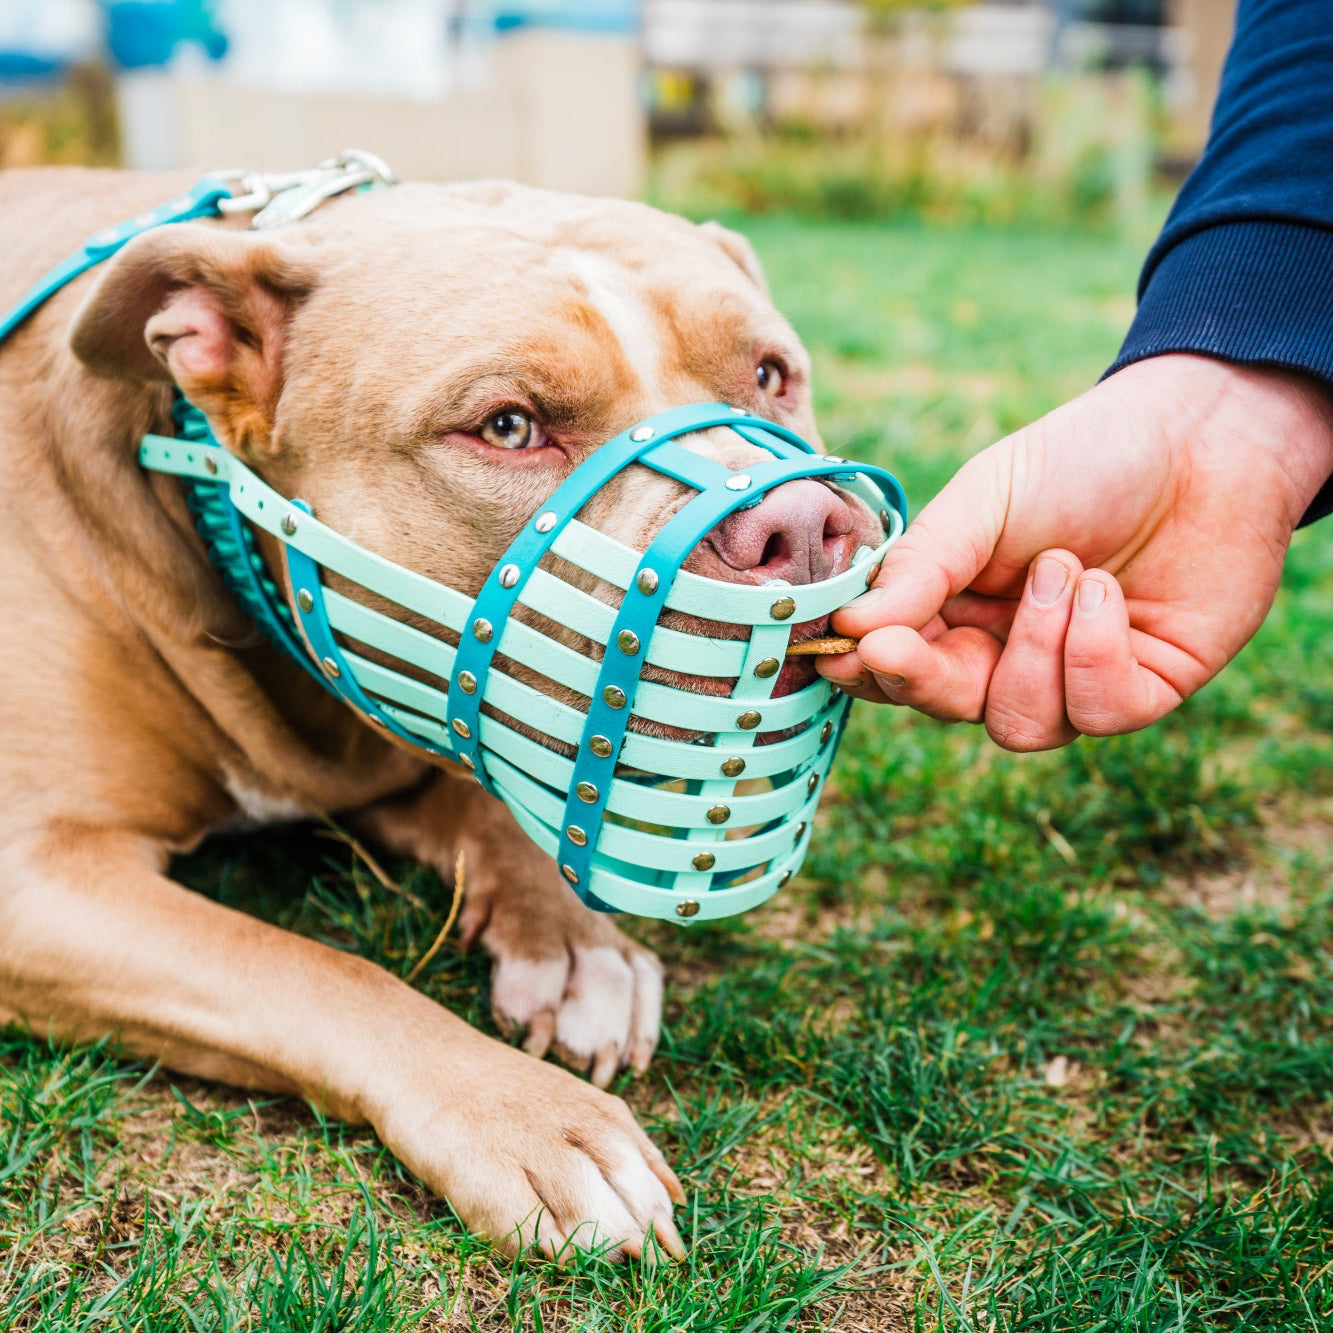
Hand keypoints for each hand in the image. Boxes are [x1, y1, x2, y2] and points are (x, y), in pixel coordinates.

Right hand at [822, 355, 1332, 749]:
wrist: (1203, 438)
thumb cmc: (1084, 459)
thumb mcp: (986, 498)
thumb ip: (922, 564)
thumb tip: (850, 626)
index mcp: (955, 609)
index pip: (893, 665)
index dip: (866, 669)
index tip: (844, 651)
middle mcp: (1007, 654)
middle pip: (944, 707)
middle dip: (921, 679)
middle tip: (899, 644)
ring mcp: (1074, 679)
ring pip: (1020, 724)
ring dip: (1034, 646)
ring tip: (1064, 567)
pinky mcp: (1144, 691)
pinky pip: (1098, 714)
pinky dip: (1094, 652)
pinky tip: (1106, 591)